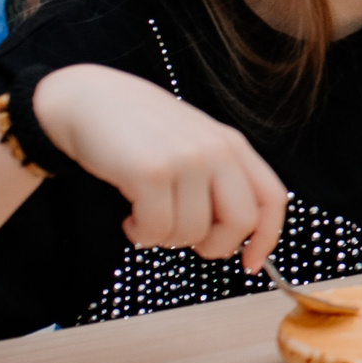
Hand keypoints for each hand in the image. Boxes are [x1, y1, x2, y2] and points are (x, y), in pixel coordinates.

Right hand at [32, 66, 289, 270]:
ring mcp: (186, 160)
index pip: (272, 199)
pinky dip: (141, 235)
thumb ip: (219, 179)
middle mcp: (217, 151)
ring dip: (167, 239)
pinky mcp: (151, 172)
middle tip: (187, 242)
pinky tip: (130, 218)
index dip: (267, 238)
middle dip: (215, 246)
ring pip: (193, 233)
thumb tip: (235, 236)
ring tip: (147, 218)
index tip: (250, 263)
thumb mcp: (193, 144)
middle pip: (241, 223)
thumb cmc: (139, 129)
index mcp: (233, 145)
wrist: (89, 99)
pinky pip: (157, 230)